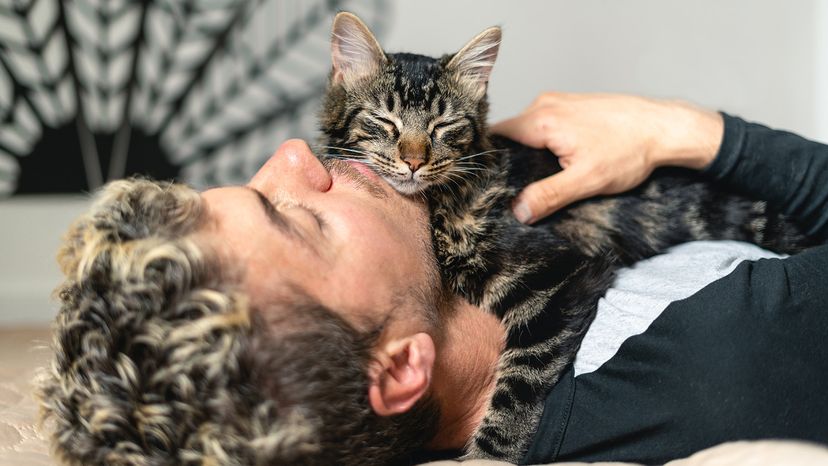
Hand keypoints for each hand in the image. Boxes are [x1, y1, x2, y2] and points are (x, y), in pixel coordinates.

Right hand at [492, 93, 723, 223]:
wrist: (666, 128)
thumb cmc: (631, 149)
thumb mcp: (587, 181)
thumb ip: (549, 196)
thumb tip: (518, 211)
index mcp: (542, 119)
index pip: (496, 137)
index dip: (490, 160)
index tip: (489, 183)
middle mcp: (545, 104)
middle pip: (510, 135)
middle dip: (510, 161)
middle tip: (514, 188)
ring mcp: (559, 103)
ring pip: (528, 131)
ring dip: (529, 154)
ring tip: (538, 178)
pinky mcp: (572, 107)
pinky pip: (544, 126)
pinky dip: (544, 145)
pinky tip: (558, 163)